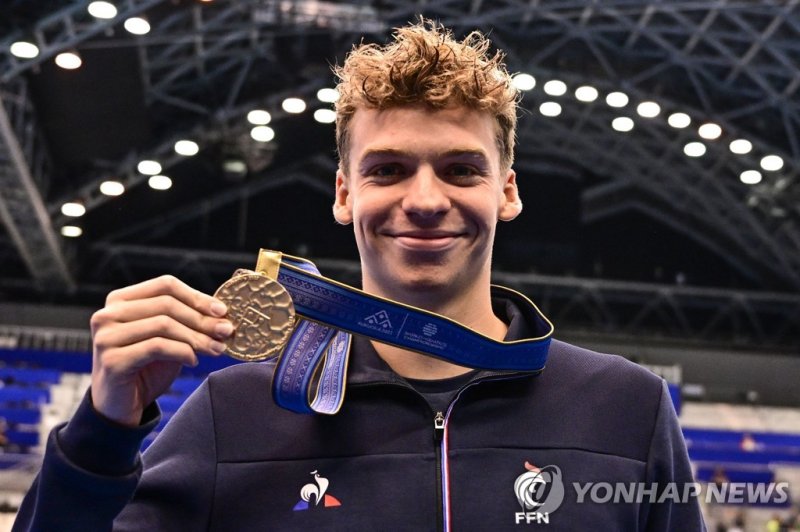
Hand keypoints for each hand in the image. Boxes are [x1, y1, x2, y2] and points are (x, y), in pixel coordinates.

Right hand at [89, 275, 232, 425]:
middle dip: (202, 319)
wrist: (120, 408)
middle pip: (167, 304)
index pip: (165, 285)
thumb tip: (222, 314)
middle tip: (226, 331)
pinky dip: (181, 352)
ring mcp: (106, 337)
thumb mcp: (168, 339)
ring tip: (215, 349)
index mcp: (120, 300)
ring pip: (163, 324)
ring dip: (196, 337)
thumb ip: (186, 321)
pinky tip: (193, 361)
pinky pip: (157, 347)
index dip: (197, 296)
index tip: (222, 311)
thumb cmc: (146, 369)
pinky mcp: (112, 360)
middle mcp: (107, 314)